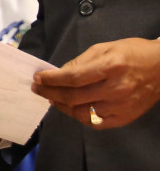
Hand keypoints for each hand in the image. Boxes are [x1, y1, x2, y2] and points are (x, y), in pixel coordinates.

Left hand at [32, 38, 159, 128]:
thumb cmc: (133, 53)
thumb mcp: (105, 48)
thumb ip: (80, 61)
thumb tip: (58, 73)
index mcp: (110, 67)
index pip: (72, 78)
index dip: (51, 79)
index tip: (38, 78)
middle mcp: (116, 89)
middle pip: (74, 97)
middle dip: (50, 92)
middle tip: (38, 88)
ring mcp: (121, 106)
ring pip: (82, 112)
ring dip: (62, 106)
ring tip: (53, 98)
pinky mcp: (125, 118)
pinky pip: (95, 123)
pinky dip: (80, 116)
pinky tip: (72, 108)